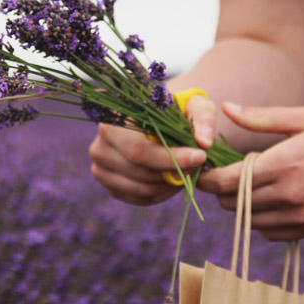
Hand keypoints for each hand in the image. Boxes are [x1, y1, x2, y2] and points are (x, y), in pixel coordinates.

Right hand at [89, 92, 219, 204]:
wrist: (155, 122)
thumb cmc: (174, 111)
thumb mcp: (192, 105)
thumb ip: (202, 118)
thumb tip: (204, 143)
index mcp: (112, 124)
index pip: (140, 151)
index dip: (171, 158)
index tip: (200, 157)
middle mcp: (99, 148)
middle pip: (141, 174)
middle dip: (175, 173)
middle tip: (197, 166)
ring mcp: (101, 169)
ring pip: (142, 190)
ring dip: (171, 185)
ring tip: (186, 170)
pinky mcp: (110, 186)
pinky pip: (140, 199)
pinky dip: (162, 194)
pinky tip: (173, 180)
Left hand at [198, 102, 303, 240]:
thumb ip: (262, 117)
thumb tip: (225, 108)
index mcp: (283, 164)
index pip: (226, 182)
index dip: (208, 178)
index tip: (203, 169)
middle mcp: (289, 195)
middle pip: (232, 204)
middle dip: (221, 191)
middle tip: (224, 174)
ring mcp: (301, 217)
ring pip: (249, 222)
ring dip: (240, 207)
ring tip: (247, 186)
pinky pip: (271, 234)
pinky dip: (261, 221)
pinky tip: (268, 202)